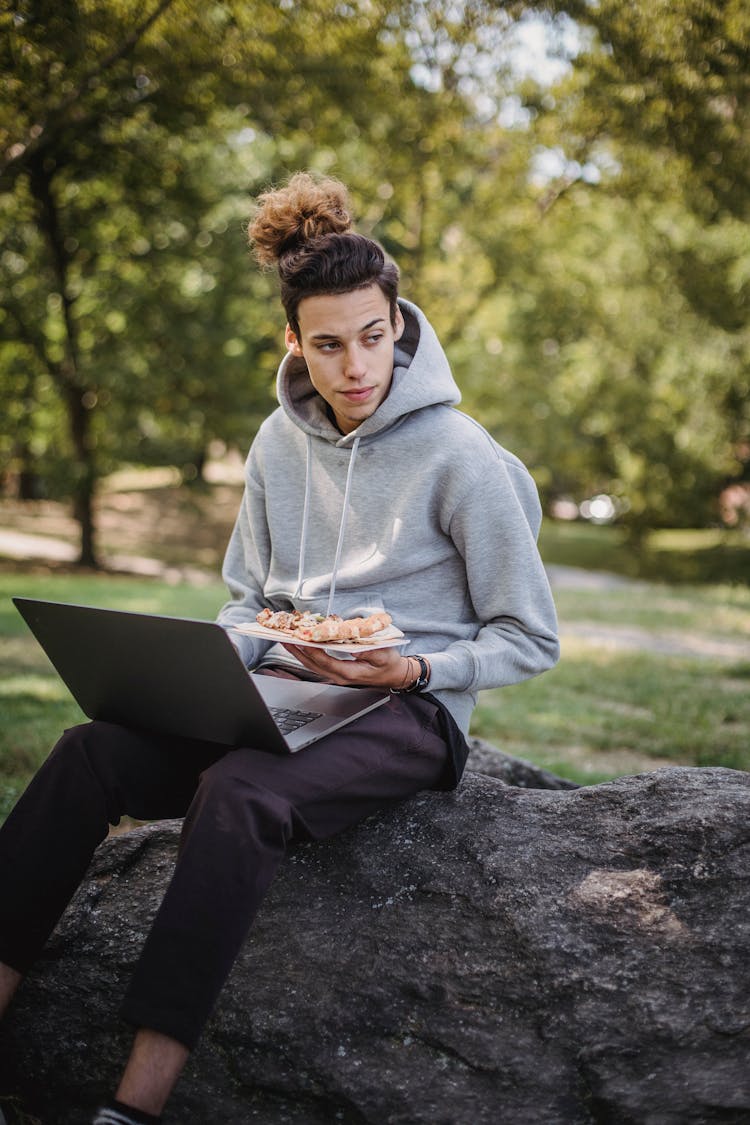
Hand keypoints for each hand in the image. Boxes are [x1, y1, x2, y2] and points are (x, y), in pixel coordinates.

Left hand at [283, 643, 414, 690]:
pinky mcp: (336, 672)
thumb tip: (354, 647)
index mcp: (350, 672)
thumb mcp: (384, 655)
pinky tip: (301, 646)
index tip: (302, 640)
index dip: (313, 651)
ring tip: (287, 641)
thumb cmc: (389, 664)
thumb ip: (369, 652)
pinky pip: (318, 664)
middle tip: (285, 638)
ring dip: (299, 653)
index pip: (326, 662)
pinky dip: (307, 655)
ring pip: (313, 665)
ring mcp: (336, 675)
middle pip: (313, 664)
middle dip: (298, 651)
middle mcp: (339, 676)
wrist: (393, 675)